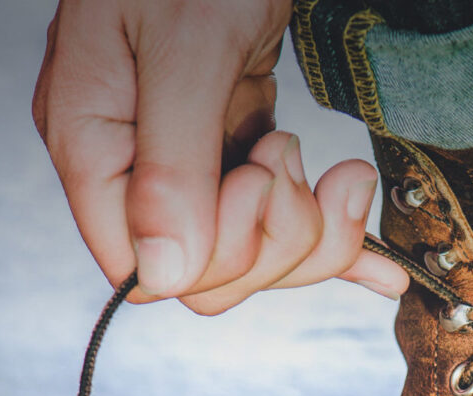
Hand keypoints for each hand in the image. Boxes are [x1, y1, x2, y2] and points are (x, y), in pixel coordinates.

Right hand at [32, 0, 407, 313]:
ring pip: (249, 254)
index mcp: (91, 136)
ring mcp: (183, 151)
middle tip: (304, 160)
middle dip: (276, 238)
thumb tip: (160, 272)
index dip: (215, 248)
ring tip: (346, 172)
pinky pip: (277, 218)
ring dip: (313, 231)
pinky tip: (380, 267)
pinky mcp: (232, 138)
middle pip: (203, 269)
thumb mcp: (187, 46)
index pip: (141, 262)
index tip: (263, 174)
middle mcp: (132, 157)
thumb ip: (172, 159)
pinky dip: (332, 238)